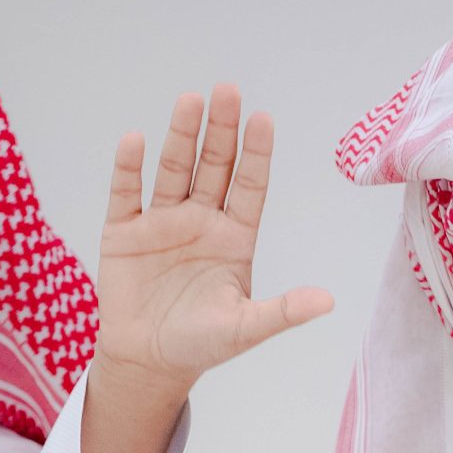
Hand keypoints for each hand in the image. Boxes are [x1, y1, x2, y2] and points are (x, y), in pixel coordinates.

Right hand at [82, 87, 333, 452]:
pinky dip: (129, 168)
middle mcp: (201, 220)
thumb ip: (283, 311)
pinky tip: (135, 141)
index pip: (250, 185)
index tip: (263, 119)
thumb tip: (328, 301)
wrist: (148, 362)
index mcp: (234, 237)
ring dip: (181, 137)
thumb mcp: (246, 328)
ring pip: (173, 170)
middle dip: (221, 131)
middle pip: (213, 166)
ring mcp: (162, 222)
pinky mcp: (125, 232)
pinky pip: (127, 193)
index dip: (256, 153)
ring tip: (190, 102)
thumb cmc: (201, 344)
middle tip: (228, 91)